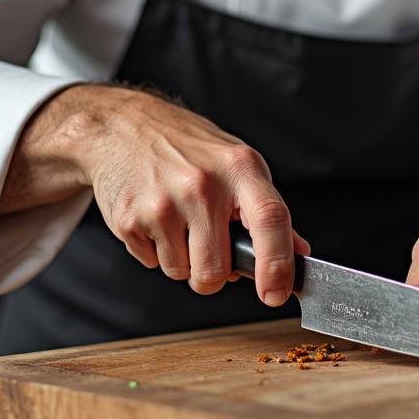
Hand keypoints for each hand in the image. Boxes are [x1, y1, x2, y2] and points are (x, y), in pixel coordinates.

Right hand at [10, 85, 307, 306]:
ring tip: (173, 219)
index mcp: (237, 167)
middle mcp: (201, 184)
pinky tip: (150, 215)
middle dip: (212, 272)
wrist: (118, 124)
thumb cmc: (182, 143)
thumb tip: (300, 252)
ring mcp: (162, 201)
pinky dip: (153, 249)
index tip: (276, 294)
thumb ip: (266, 208)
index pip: (270, 219)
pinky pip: (152, 263)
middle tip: (204, 243)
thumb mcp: (233, 161)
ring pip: (182, 273)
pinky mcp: (129, 217)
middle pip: (216, 271)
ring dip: (180, 259)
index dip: (278, 264)